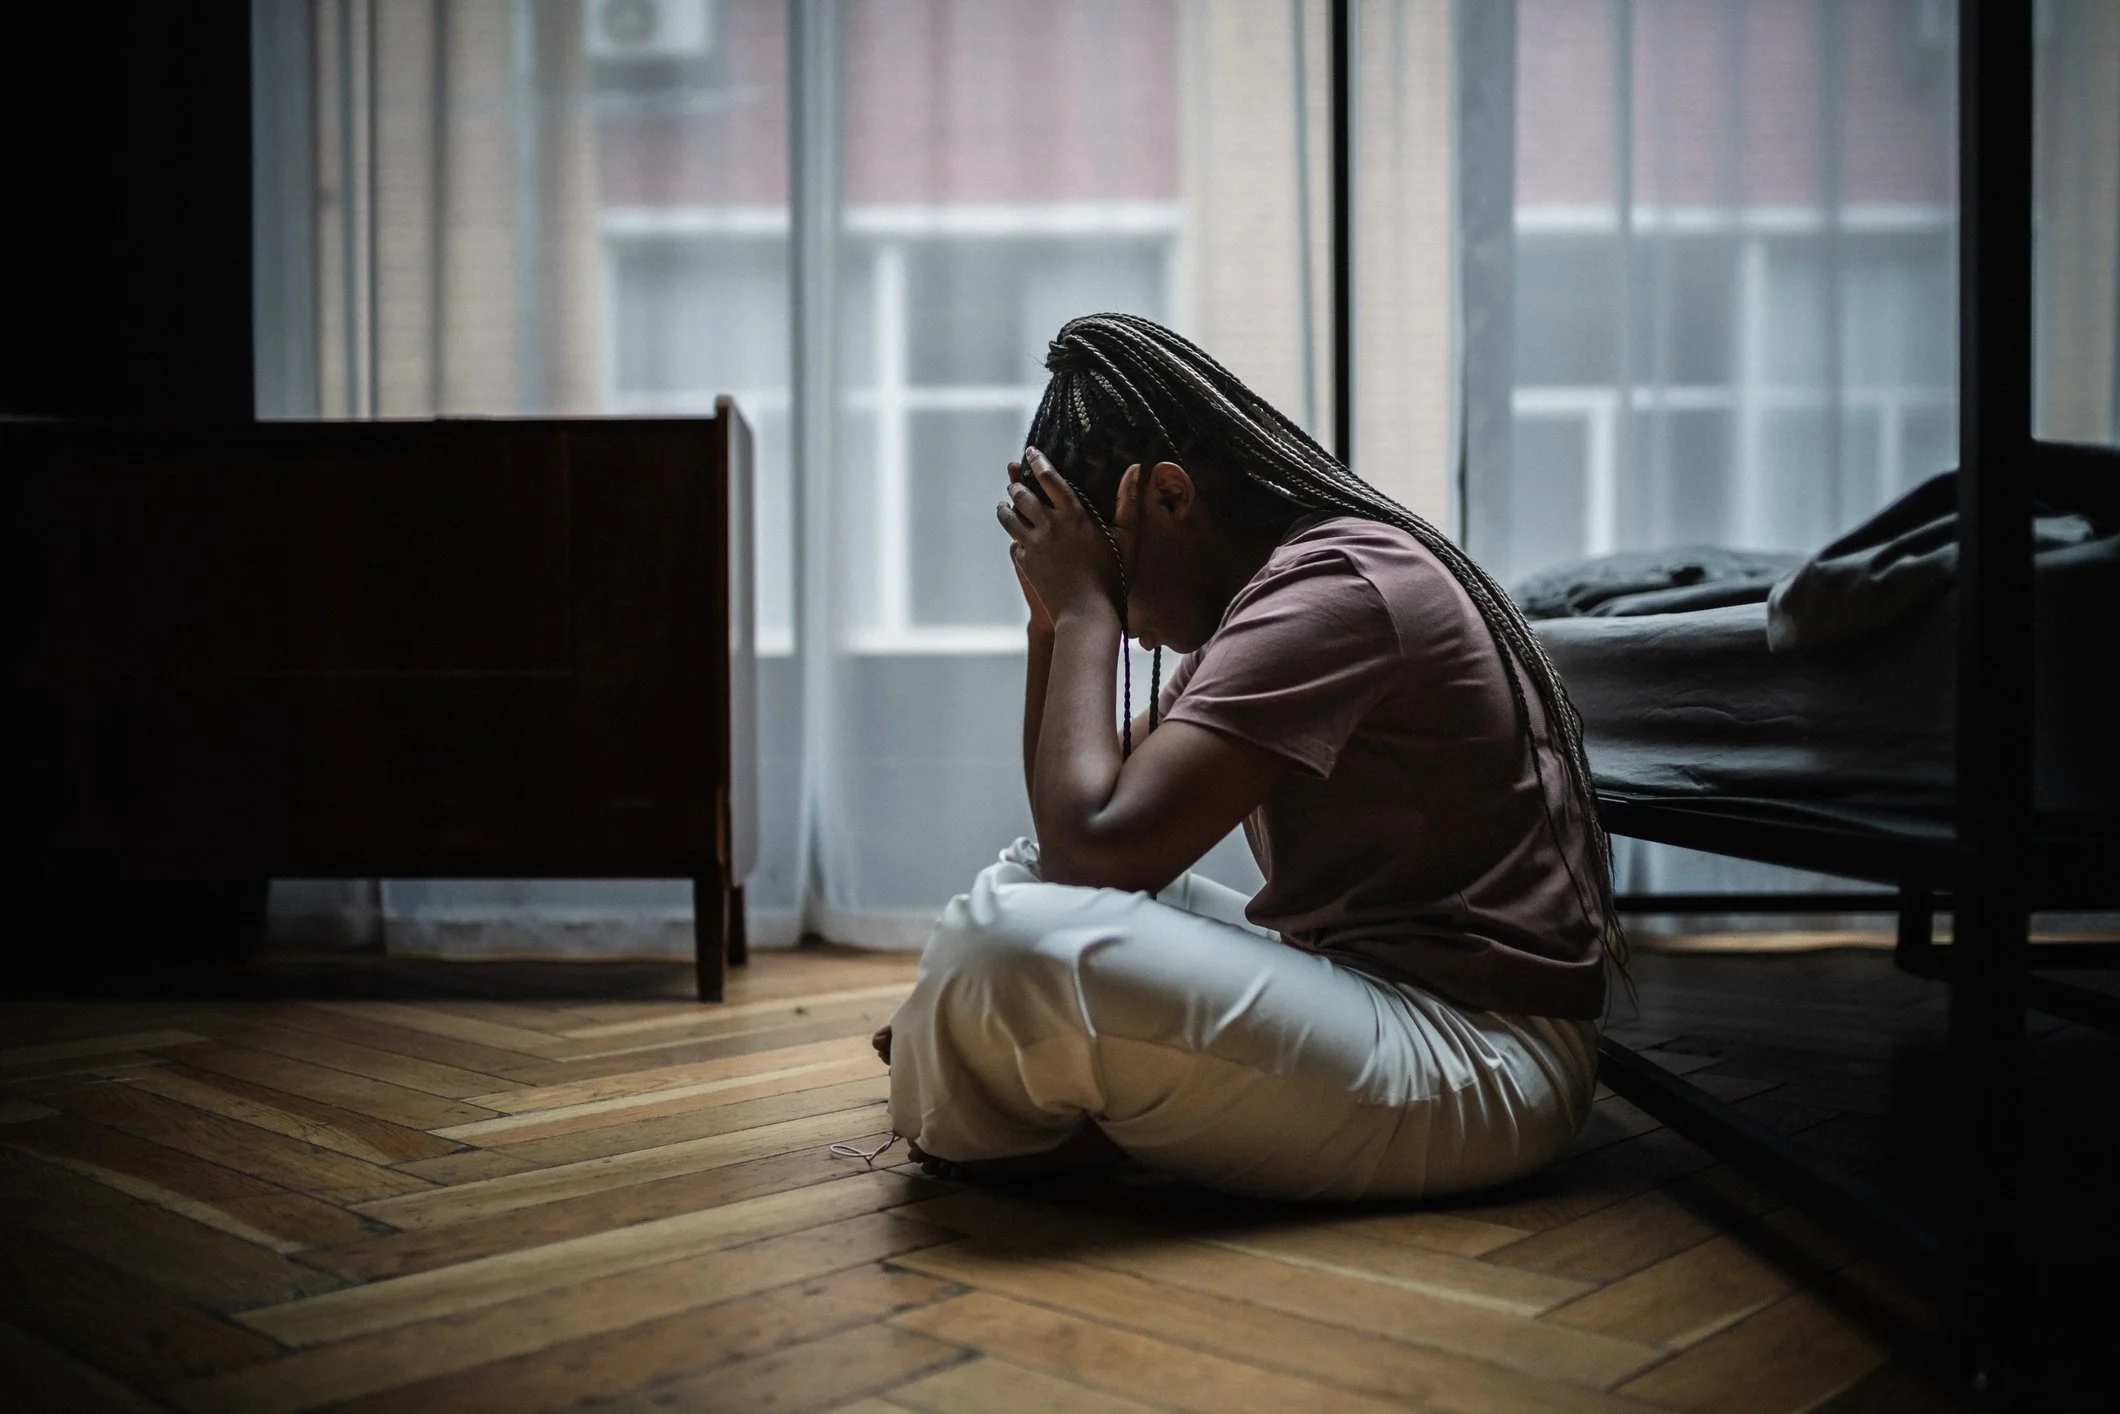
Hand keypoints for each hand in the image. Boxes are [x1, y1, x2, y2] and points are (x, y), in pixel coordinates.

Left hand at [997, 448, 1121, 625]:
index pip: (1049, 477)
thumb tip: (1136, 468)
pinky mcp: (1025, 563)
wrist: (1088, 613)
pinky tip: (1016, 538)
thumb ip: (1129, 501)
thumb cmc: (1114, 576)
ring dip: (1005, 508)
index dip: (1037, 461)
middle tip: (1015, 482)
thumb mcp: (1127, 537)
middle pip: (1022, 494)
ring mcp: (1034, 544)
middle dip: (1017, 485)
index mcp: (1074, 513)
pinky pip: (1013, 544)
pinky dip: (1014, 538)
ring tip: (1004, 505)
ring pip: (1009, 517)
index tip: (1030, 452)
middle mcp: (1050, 524)